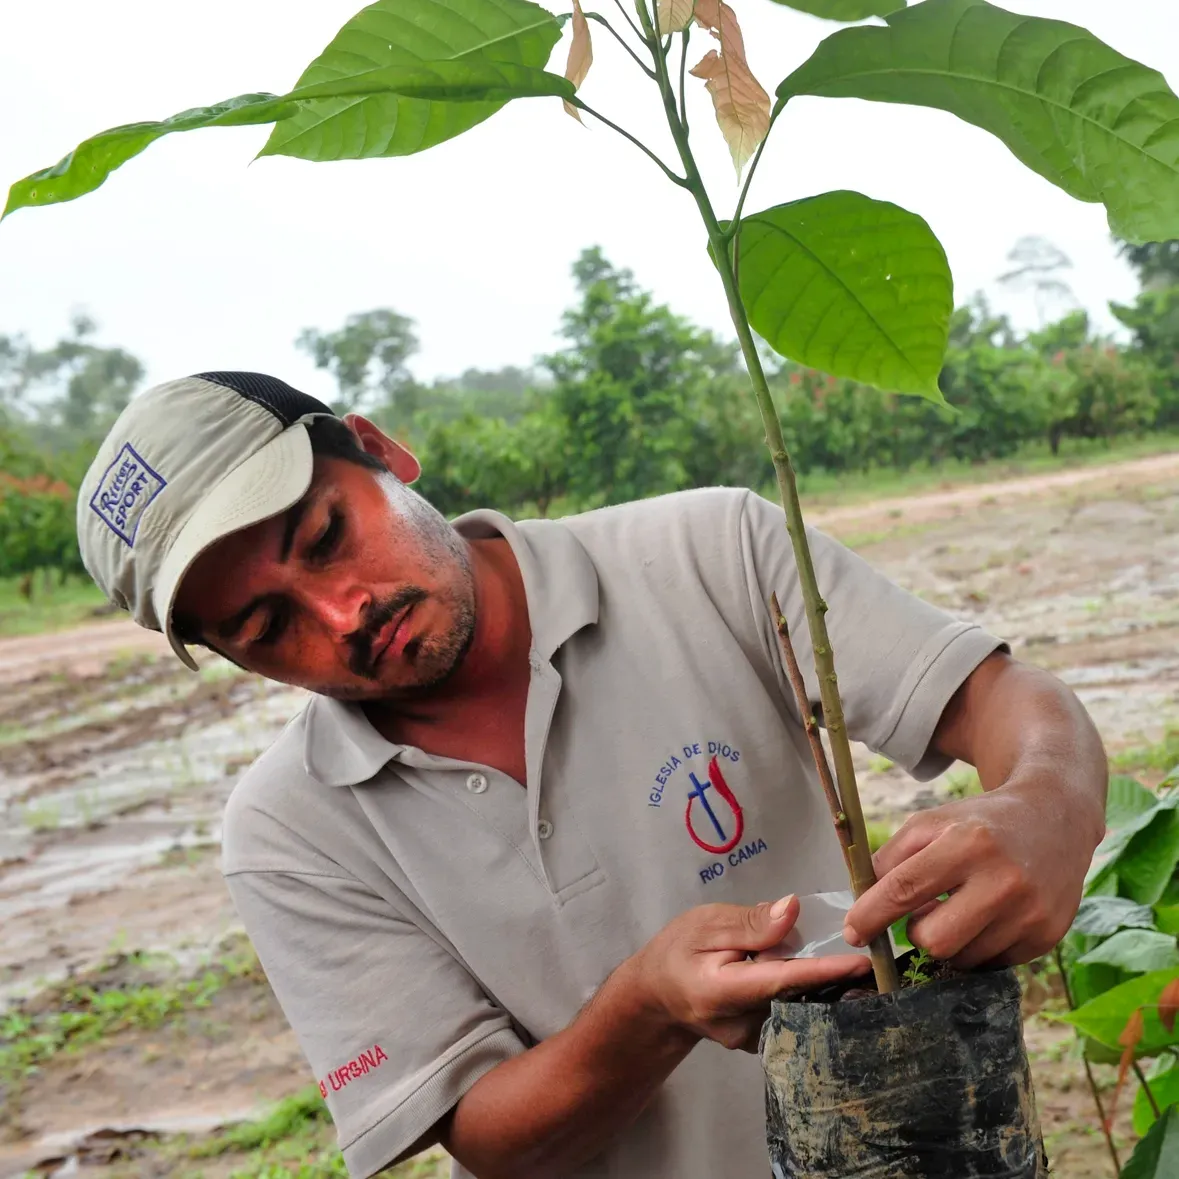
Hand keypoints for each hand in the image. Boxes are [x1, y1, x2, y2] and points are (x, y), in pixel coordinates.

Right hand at [629, 895, 871, 1051]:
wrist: (659, 996)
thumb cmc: (677, 951)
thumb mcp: (704, 924)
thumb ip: (749, 922)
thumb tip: (792, 910)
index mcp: (722, 992)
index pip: (782, 981)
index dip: (824, 971)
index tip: (861, 963)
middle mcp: (742, 1026)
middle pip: (799, 999)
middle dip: (835, 977)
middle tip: (870, 954)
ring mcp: (755, 1041)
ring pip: (801, 1008)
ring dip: (824, 985)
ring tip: (849, 964)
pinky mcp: (764, 1042)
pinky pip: (795, 1013)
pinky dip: (810, 993)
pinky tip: (821, 976)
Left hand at [843, 773, 1100, 969]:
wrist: (1054, 818)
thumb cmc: (979, 823)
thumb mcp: (931, 823)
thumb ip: (891, 859)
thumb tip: (862, 905)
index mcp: (967, 843)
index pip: (906, 888)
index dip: (871, 915)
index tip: (853, 932)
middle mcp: (1004, 880)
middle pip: (934, 940)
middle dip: (916, 932)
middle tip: (922, 913)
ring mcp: (1031, 912)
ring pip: (963, 959)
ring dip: (949, 941)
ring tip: (958, 911)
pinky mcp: (1048, 936)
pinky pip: (993, 965)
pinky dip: (978, 948)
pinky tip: (986, 919)